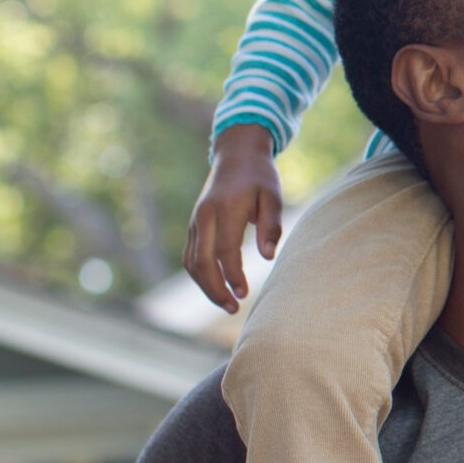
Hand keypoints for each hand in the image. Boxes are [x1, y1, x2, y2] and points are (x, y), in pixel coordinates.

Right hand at [185, 123, 282, 311]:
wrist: (236, 154)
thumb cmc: (260, 176)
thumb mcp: (273, 195)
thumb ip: (271, 224)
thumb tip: (268, 257)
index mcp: (224, 209)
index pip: (225, 250)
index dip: (233, 275)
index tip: (245, 294)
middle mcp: (204, 216)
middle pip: (202, 262)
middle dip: (216, 289)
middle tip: (234, 308)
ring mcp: (195, 221)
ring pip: (192, 262)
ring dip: (206, 286)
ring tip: (227, 303)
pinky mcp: (193, 225)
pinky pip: (190, 256)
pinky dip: (199, 275)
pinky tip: (216, 288)